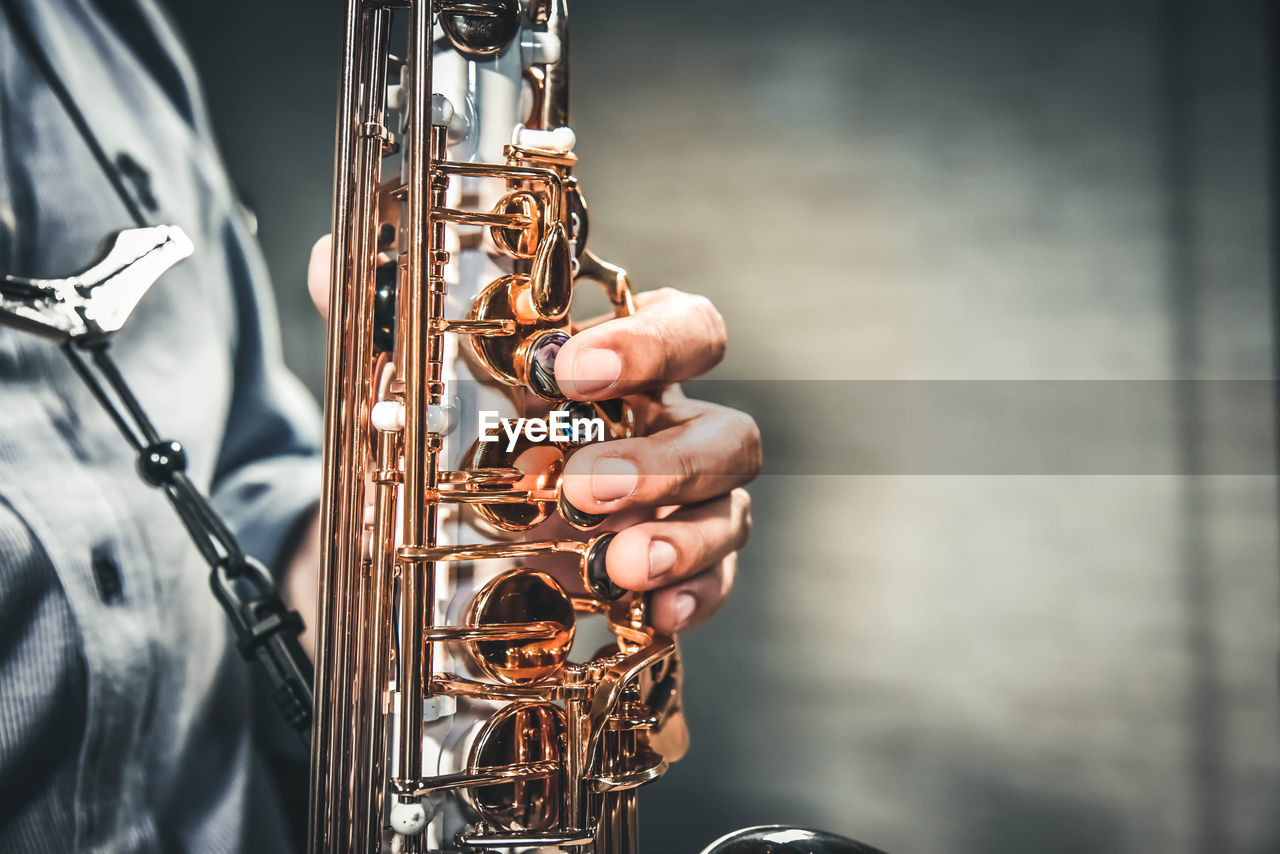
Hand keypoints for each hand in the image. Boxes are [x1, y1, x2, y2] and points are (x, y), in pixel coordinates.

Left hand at [305, 237, 761, 635]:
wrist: (443, 543)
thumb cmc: (460, 442)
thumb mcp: (422, 390)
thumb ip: (389, 328)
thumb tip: (332, 260)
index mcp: (627, 369)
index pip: (685, 328)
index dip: (648, 342)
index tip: (569, 369)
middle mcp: (669, 432)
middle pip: (727, 431)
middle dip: (661, 460)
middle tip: (583, 486)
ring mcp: (681, 507)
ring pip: (730, 509)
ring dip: (683, 536)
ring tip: (619, 566)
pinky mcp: (673, 575)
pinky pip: (715, 582)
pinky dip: (695, 595)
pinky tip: (655, 612)